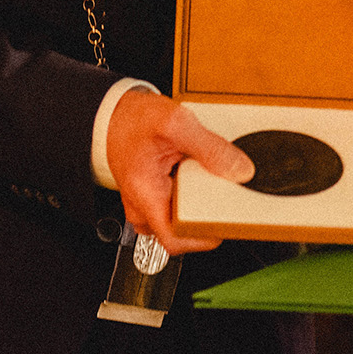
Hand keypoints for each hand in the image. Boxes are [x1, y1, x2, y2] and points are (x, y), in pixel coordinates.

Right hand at [105, 89, 252, 252]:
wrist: (114, 113)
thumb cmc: (133, 119)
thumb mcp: (176, 123)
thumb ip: (210, 147)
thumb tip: (239, 170)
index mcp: (146, 195)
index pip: (174, 240)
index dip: (203, 238)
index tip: (223, 223)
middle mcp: (143, 206)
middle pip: (181, 229)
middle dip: (206, 214)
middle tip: (220, 192)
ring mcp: (147, 202)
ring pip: (180, 217)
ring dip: (198, 203)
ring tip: (207, 179)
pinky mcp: (154, 193)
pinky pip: (177, 203)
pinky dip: (191, 192)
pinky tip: (198, 173)